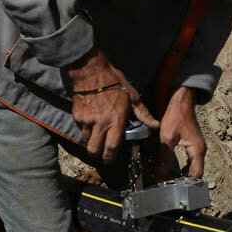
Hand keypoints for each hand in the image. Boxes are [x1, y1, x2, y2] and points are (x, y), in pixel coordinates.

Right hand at [65, 48, 157, 163]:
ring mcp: (87, 120)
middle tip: (100, 154)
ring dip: (90, 142)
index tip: (110, 160)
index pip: (112, 147)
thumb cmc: (114, 81)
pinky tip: (89, 123)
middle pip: (95, 149)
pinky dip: (84, 129)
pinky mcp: (77, 116)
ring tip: (95, 139)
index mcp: (116, 120)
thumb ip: (143, 113)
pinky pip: (80, 129)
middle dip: (97, 155)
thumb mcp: (132, 95)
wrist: (91, 71)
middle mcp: (101, 123)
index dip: (110, 157)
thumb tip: (154, 125)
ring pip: (86, 140)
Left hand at [158, 86, 205, 177]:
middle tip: (170, 186)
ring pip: (192, 168)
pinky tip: (173, 170)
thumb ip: (165, 156)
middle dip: (183, 181)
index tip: (175, 189)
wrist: (181, 101)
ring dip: (183, 175)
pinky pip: (190, 162)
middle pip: (195, 173)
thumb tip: (162, 173)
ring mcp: (198, 148)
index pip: (196, 175)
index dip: (186, 184)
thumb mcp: (167, 137)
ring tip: (170, 180)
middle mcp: (200, 151)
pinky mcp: (193, 146)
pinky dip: (182, 168)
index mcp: (197, 150)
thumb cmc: (176, 116)